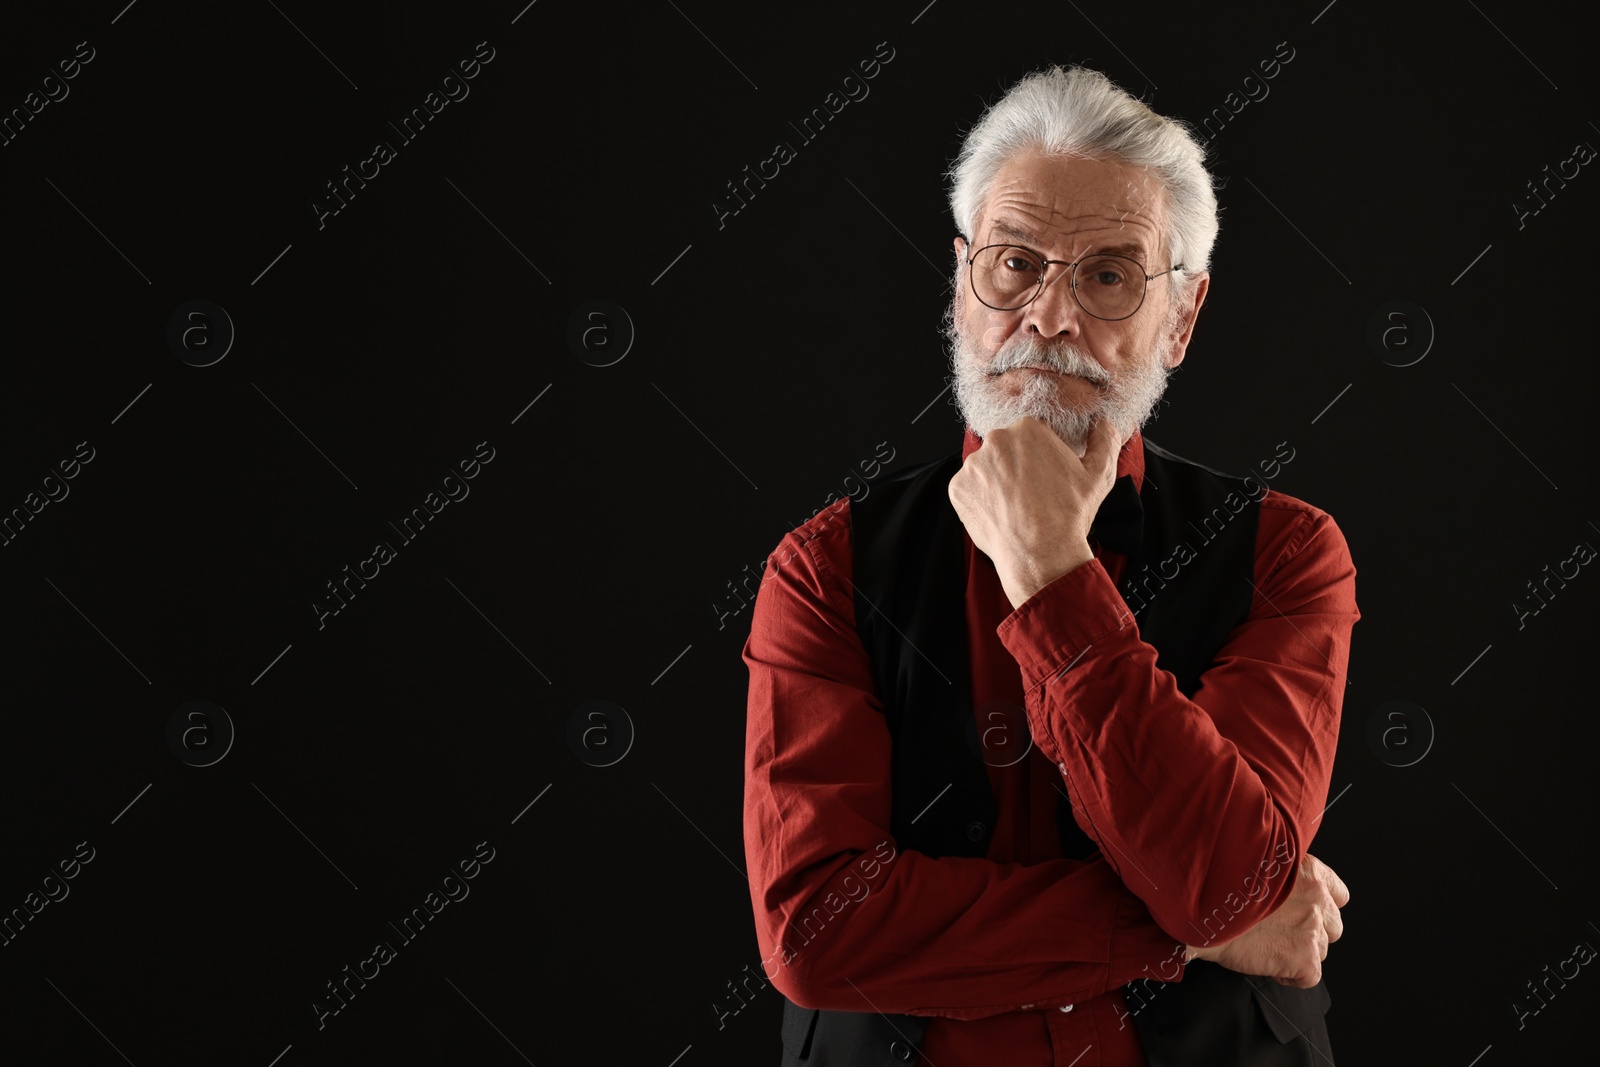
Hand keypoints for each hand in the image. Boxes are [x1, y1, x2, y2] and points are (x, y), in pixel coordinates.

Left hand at [946, 414, 1121, 608]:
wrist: (1040, 555)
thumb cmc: (1068, 516)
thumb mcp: (1098, 474)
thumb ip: (1104, 440)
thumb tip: (1103, 424)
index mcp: (1028, 428)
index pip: (1031, 433)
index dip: (1040, 455)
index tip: (1046, 474)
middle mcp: (995, 440)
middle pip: (1006, 448)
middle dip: (1017, 466)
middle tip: (1033, 493)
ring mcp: (973, 465)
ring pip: (986, 468)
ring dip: (997, 481)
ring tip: (1016, 505)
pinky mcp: (958, 489)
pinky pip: (969, 488)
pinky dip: (981, 499)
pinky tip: (1000, 513)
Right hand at [1185, 853, 1349, 988]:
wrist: (1200, 913)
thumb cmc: (1219, 887)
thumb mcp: (1257, 864)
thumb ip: (1282, 875)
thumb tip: (1285, 891)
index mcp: (1307, 871)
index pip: (1339, 894)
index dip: (1319, 905)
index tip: (1302, 910)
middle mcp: (1316, 898)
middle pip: (1333, 926)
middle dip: (1310, 931)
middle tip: (1279, 931)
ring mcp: (1312, 929)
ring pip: (1321, 951)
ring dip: (1298, 952)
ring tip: (1268, 946)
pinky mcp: (1305, 959)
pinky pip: (1310, 977)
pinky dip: (1290, 976)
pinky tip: (1268, 963)